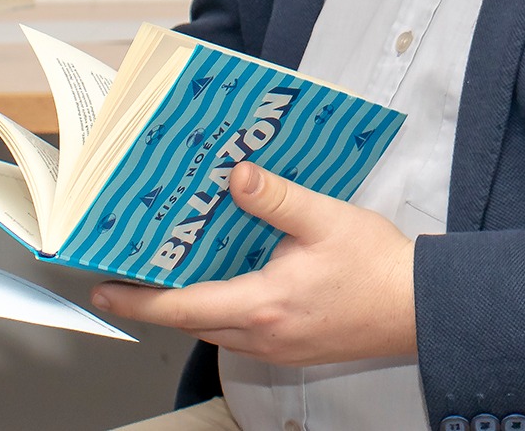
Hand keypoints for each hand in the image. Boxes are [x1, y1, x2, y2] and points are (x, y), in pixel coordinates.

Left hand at [91, 162, 417, 365]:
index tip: (103, 290)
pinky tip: (235, 278)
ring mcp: (280, 347)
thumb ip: (277, 198)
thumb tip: (237, 176)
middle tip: (133, 270)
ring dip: (194, 302)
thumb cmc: (379, 269)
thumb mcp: (326, 219)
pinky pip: (245, 330)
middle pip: (193, 320)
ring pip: (218, 327)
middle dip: (159, 298)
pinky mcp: (295, 347)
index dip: (138, 299)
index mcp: (264, 305)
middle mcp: (265, 334)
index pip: (183, 306)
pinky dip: (226, 307)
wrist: (421, 307)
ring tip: (178, 267)